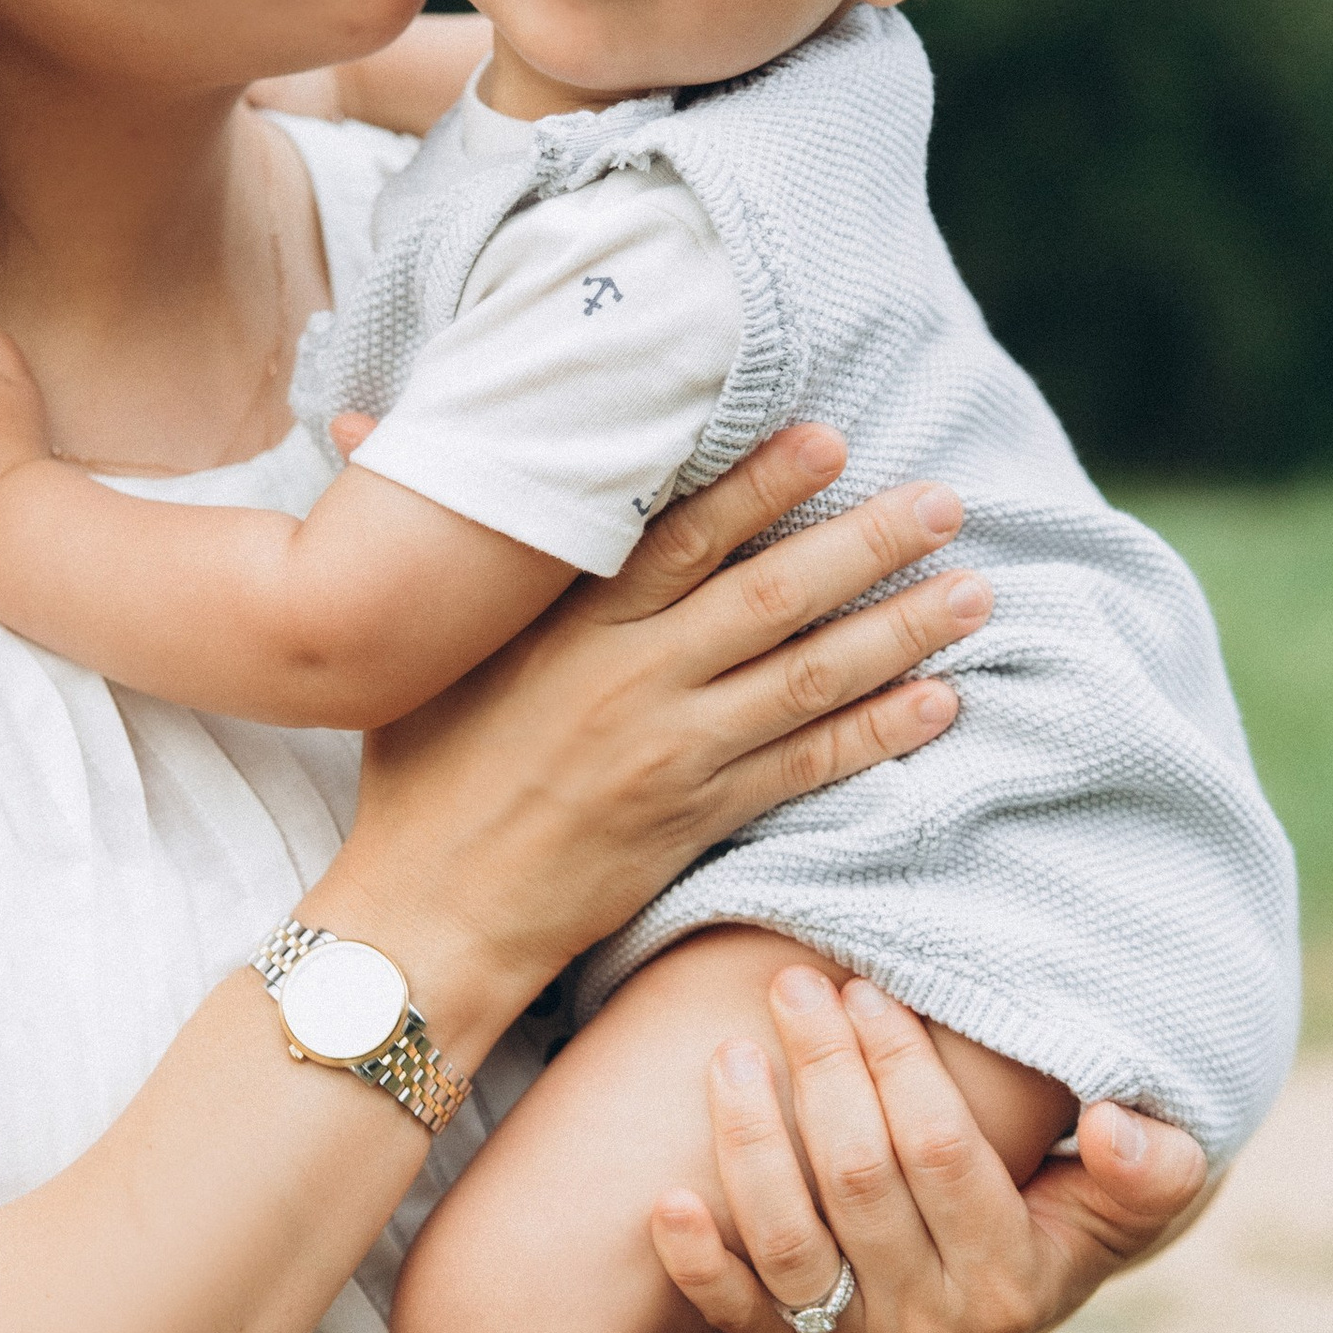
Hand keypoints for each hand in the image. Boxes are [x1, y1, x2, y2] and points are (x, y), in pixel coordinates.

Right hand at [316, 424, 993, 1032]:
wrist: (427, 918)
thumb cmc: (415, 775)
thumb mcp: (410, 648)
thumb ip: (427, 534)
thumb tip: (357, 415)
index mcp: (566, 629)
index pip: (679, 537)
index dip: (760, 484)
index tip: (832, 439)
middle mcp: (630, 684)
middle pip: (770, 599)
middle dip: (866, 546)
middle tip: (947, 502)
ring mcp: (671, 756)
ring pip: (807, 681)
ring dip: (900, 634)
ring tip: (976, 593)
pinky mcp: (696, 822)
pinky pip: (805, 771)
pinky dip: (877, 736)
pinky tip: (941, 703)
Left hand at [649, 966, 1209, 1332]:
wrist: (1012, 1294)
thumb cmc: (1071, 1210)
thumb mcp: (1135, 1195)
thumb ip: (1149, 1166)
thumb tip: (1115, 1129)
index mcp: (1016, 1282)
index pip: (943, 1155)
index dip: (899, 1067)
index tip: (869, 991)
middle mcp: (935, 1330)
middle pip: (859, 1182)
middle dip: (822, 1071)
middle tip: (793, 986)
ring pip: (791, 1240)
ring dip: (750, 1140)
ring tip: (731, 1052)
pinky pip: (738, 1316)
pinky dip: (699, 1264)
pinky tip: (665, 1201)